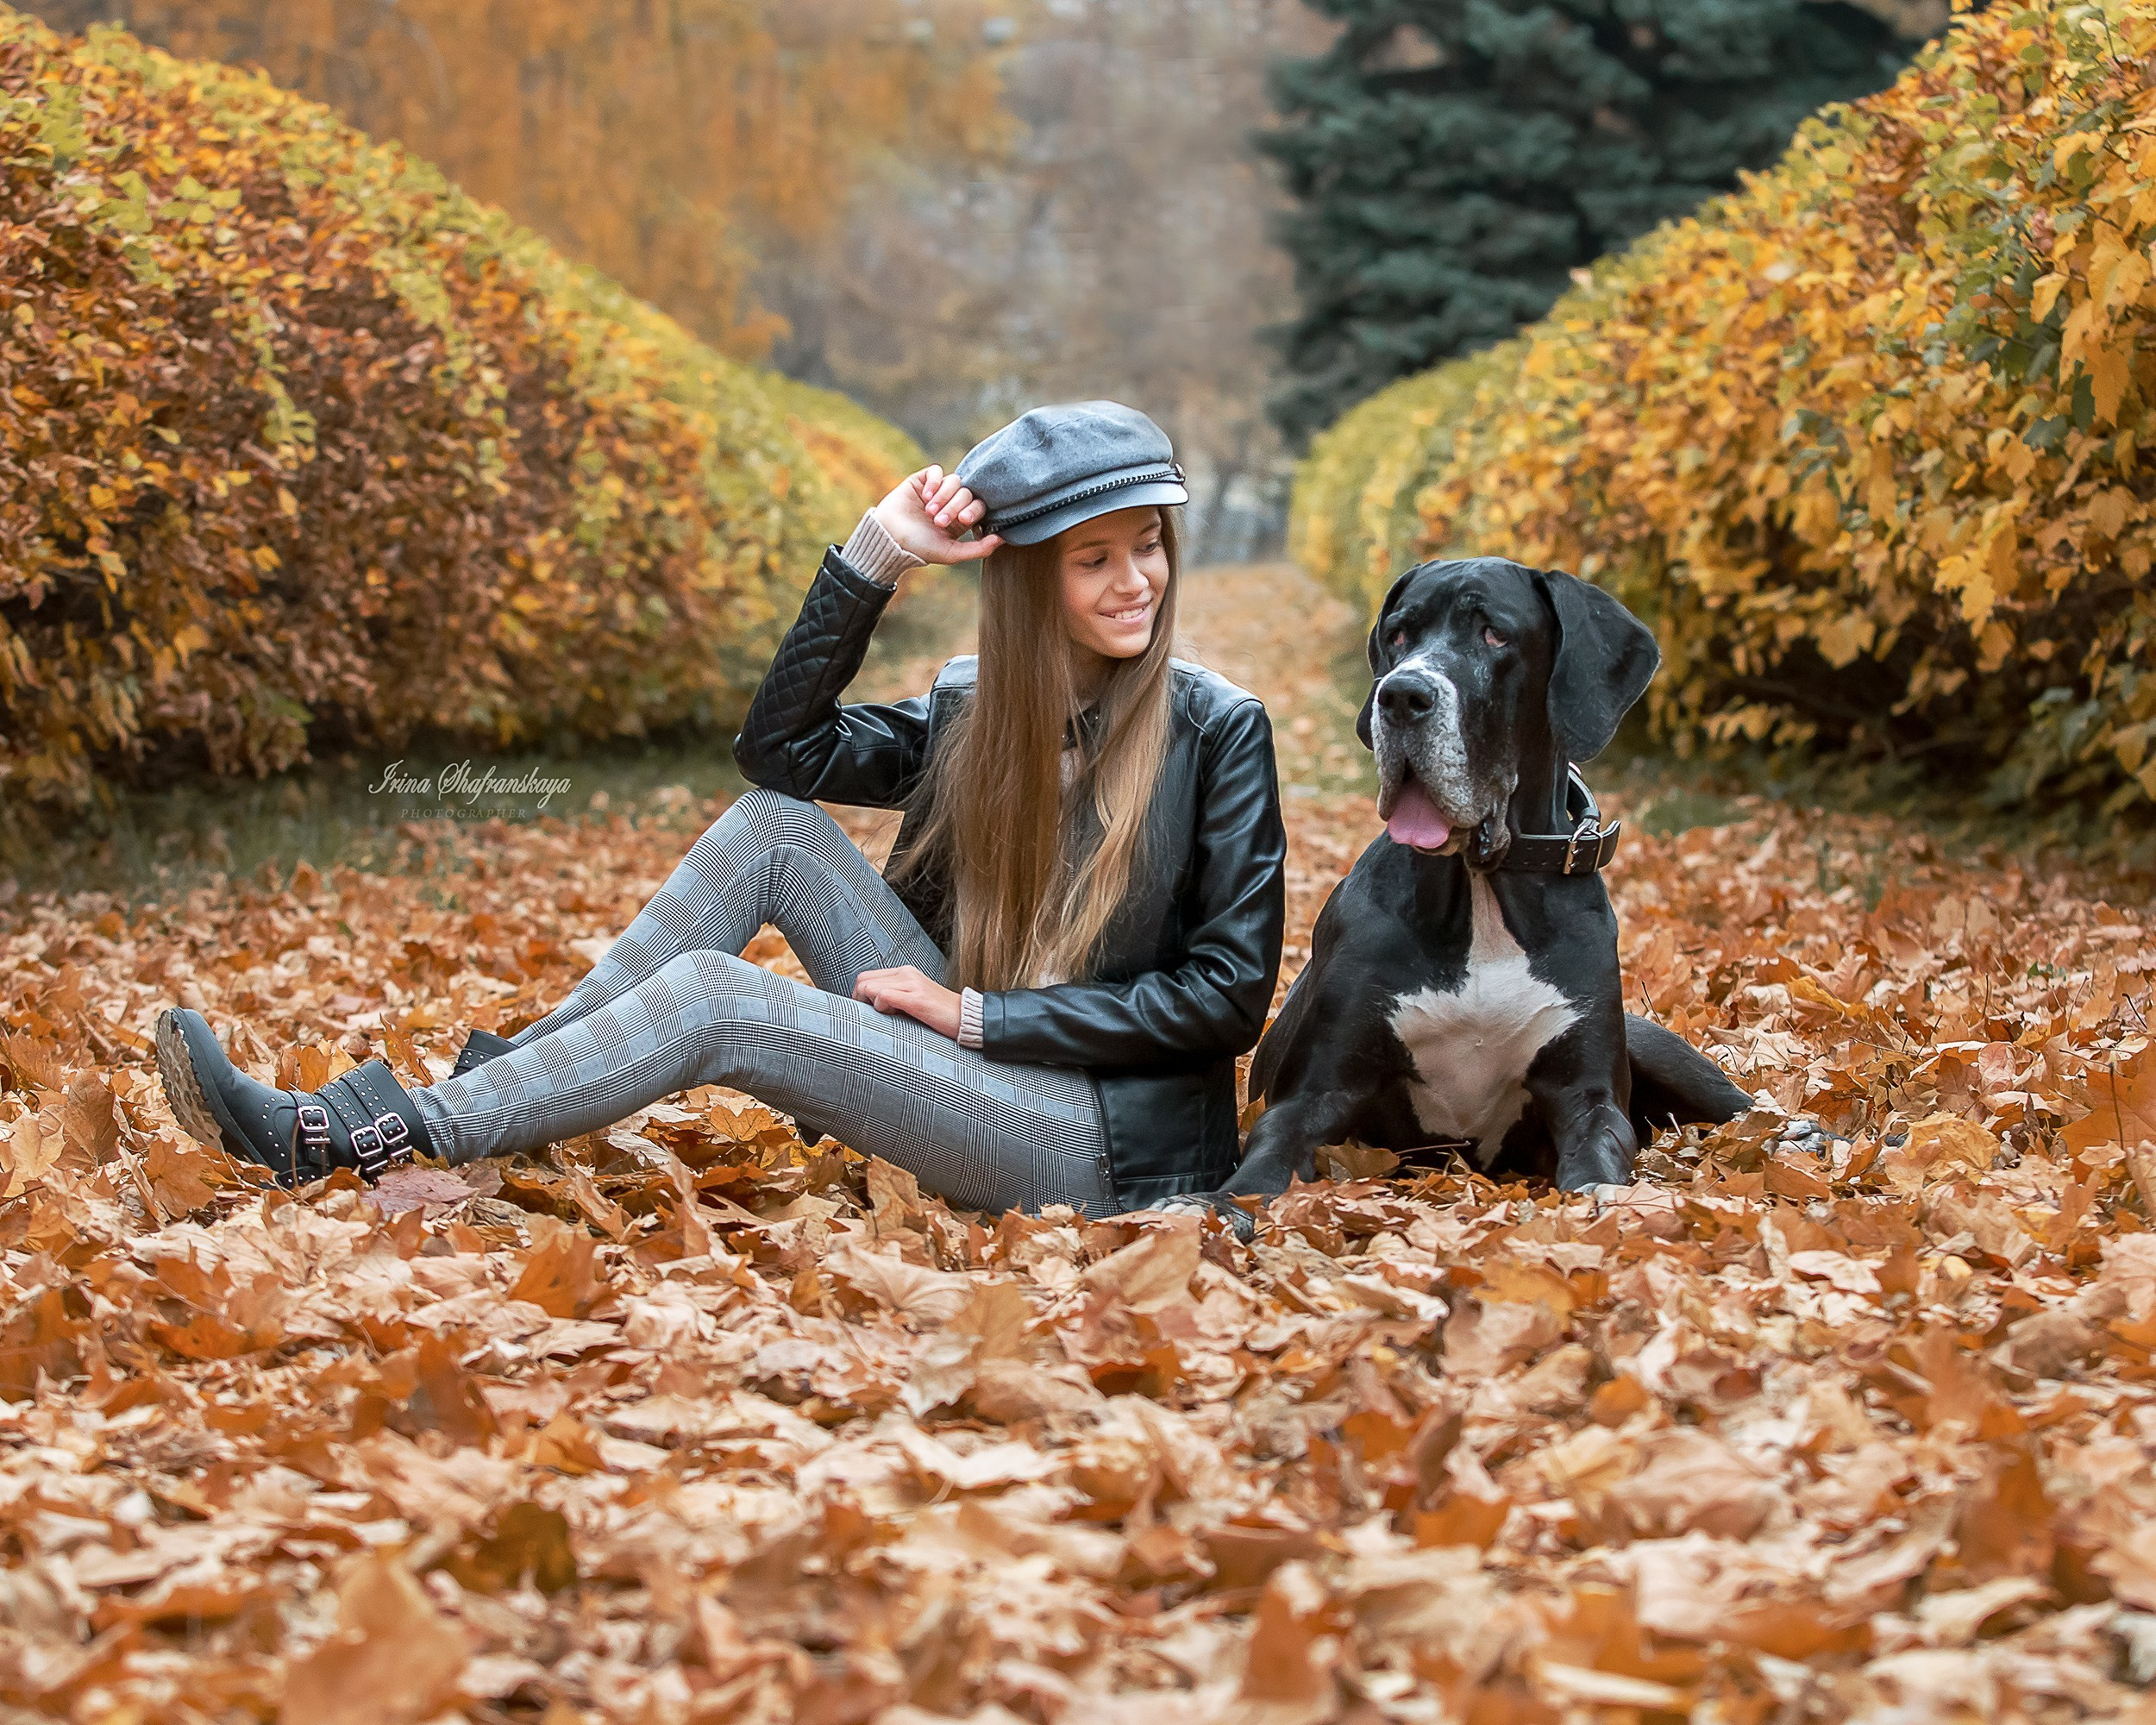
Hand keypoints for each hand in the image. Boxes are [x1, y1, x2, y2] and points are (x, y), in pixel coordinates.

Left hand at [852, 965, 963, 1040]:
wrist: (966, 1017)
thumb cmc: (938, 1014)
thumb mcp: (912, 999)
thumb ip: (893, 996)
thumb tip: (868, 1005)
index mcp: (904, 972)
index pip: (866, 976)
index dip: (859, 995)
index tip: (867, 1010)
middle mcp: (906, 973)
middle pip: (863, 980)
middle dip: (859, 1000)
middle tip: (871, 1015)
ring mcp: (912, 984)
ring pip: (870, 987)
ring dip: (870, 1005)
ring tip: (886, 1016)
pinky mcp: (917, 999)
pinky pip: (884, 996)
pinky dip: (880, 1008)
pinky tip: (893, 1015)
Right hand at [872, 465, 1004, 565]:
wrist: (890, 538)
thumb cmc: (920, 548)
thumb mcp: (952, 553)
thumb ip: (979, 549)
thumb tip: (1004, 538)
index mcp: (960, 519)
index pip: (979, 506)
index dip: (973, 510)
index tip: (963, 520)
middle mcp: (951, 503)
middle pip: (966, 493)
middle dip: (955, 506)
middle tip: (939, 521)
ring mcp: (937, 491)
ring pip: (953, 481)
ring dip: (943, 496)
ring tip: (930, 511)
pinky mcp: (921, 480)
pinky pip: (936, 471)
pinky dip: (934, 482)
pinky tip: (925, 496)